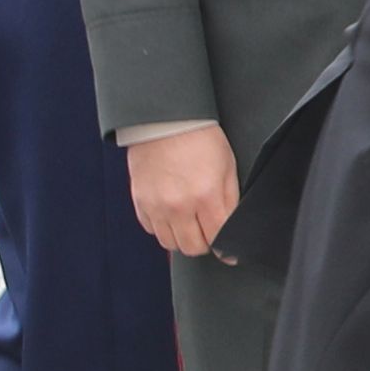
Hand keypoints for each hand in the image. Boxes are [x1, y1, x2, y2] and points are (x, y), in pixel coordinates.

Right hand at [124, 120, 239, 255]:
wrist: (165, 120)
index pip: (217, 239)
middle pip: (192, 248)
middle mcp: (179, 206)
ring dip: (182, 238)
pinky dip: (162, 226)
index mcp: (206, 196)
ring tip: (188, 222)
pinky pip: (151, 229)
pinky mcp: (140, 201)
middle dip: (204, 243)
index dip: (225, 247)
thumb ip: (229, 201)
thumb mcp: (227, 167)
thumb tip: (230, 229)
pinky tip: (170, 213)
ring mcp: (156, 205)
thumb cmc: (199, 138)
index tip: (227, 250)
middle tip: (207, 231)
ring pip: (170, 243)